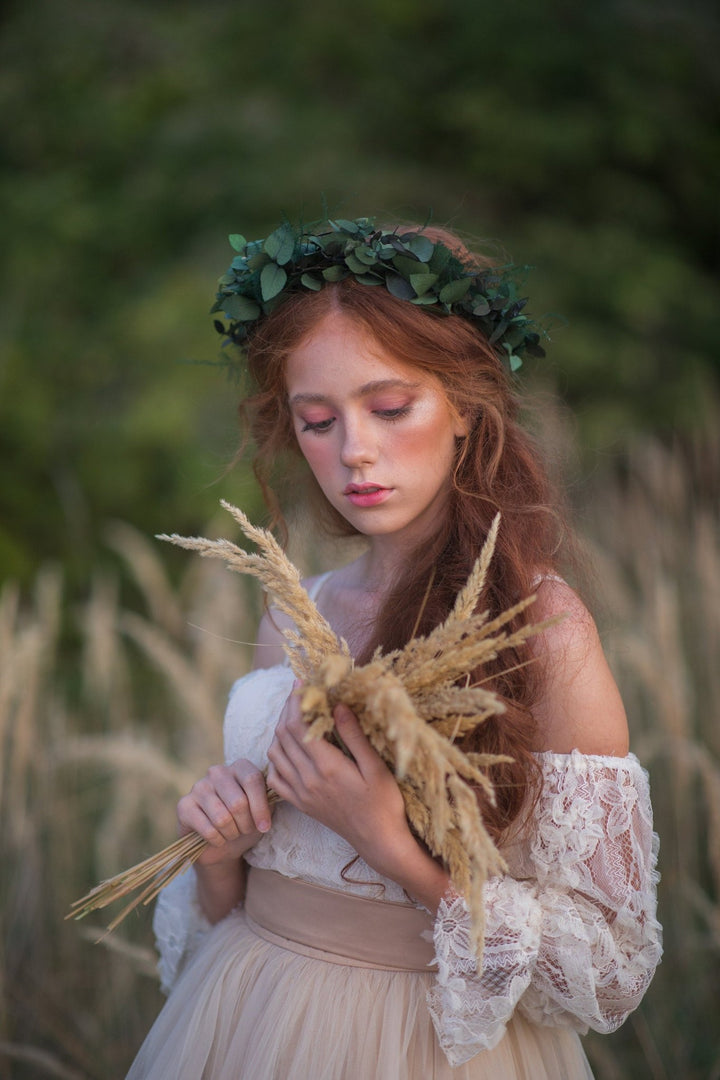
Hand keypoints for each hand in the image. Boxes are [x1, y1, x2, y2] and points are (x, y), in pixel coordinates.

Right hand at [177, 758, 270, 867]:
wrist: (222, 846)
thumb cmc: (246, 824)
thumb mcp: (264, 812)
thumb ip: (271, 800)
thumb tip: (277, 792)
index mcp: (240, 767)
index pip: (252, 780)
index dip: (260, 807)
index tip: (265, 827)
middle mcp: (217, 772)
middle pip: (238, 802)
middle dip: (246, 824)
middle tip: (245, 830)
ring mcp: (198, 787)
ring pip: (222, 818)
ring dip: (231, 833)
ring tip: (231, 833)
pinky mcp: (184, 805)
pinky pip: (207, 829)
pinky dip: (217, 840)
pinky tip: (217, 838)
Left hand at [266, 688, 412, 875]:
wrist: (378, 840)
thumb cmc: (384, 803)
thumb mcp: (376, 767)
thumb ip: (354, 736)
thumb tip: (337, 706)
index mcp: (326, 767)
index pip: (298, 726)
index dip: (296, 701)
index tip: (301, 683)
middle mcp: (307, 779)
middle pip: (282, 735)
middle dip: (287, 709)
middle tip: (297, 692)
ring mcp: (300, 793)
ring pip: (275, 753)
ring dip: (279, 730)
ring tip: (294, 714)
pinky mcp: (300, 803)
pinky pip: (275, 776)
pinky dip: (276, 757)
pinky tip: (288, 748)